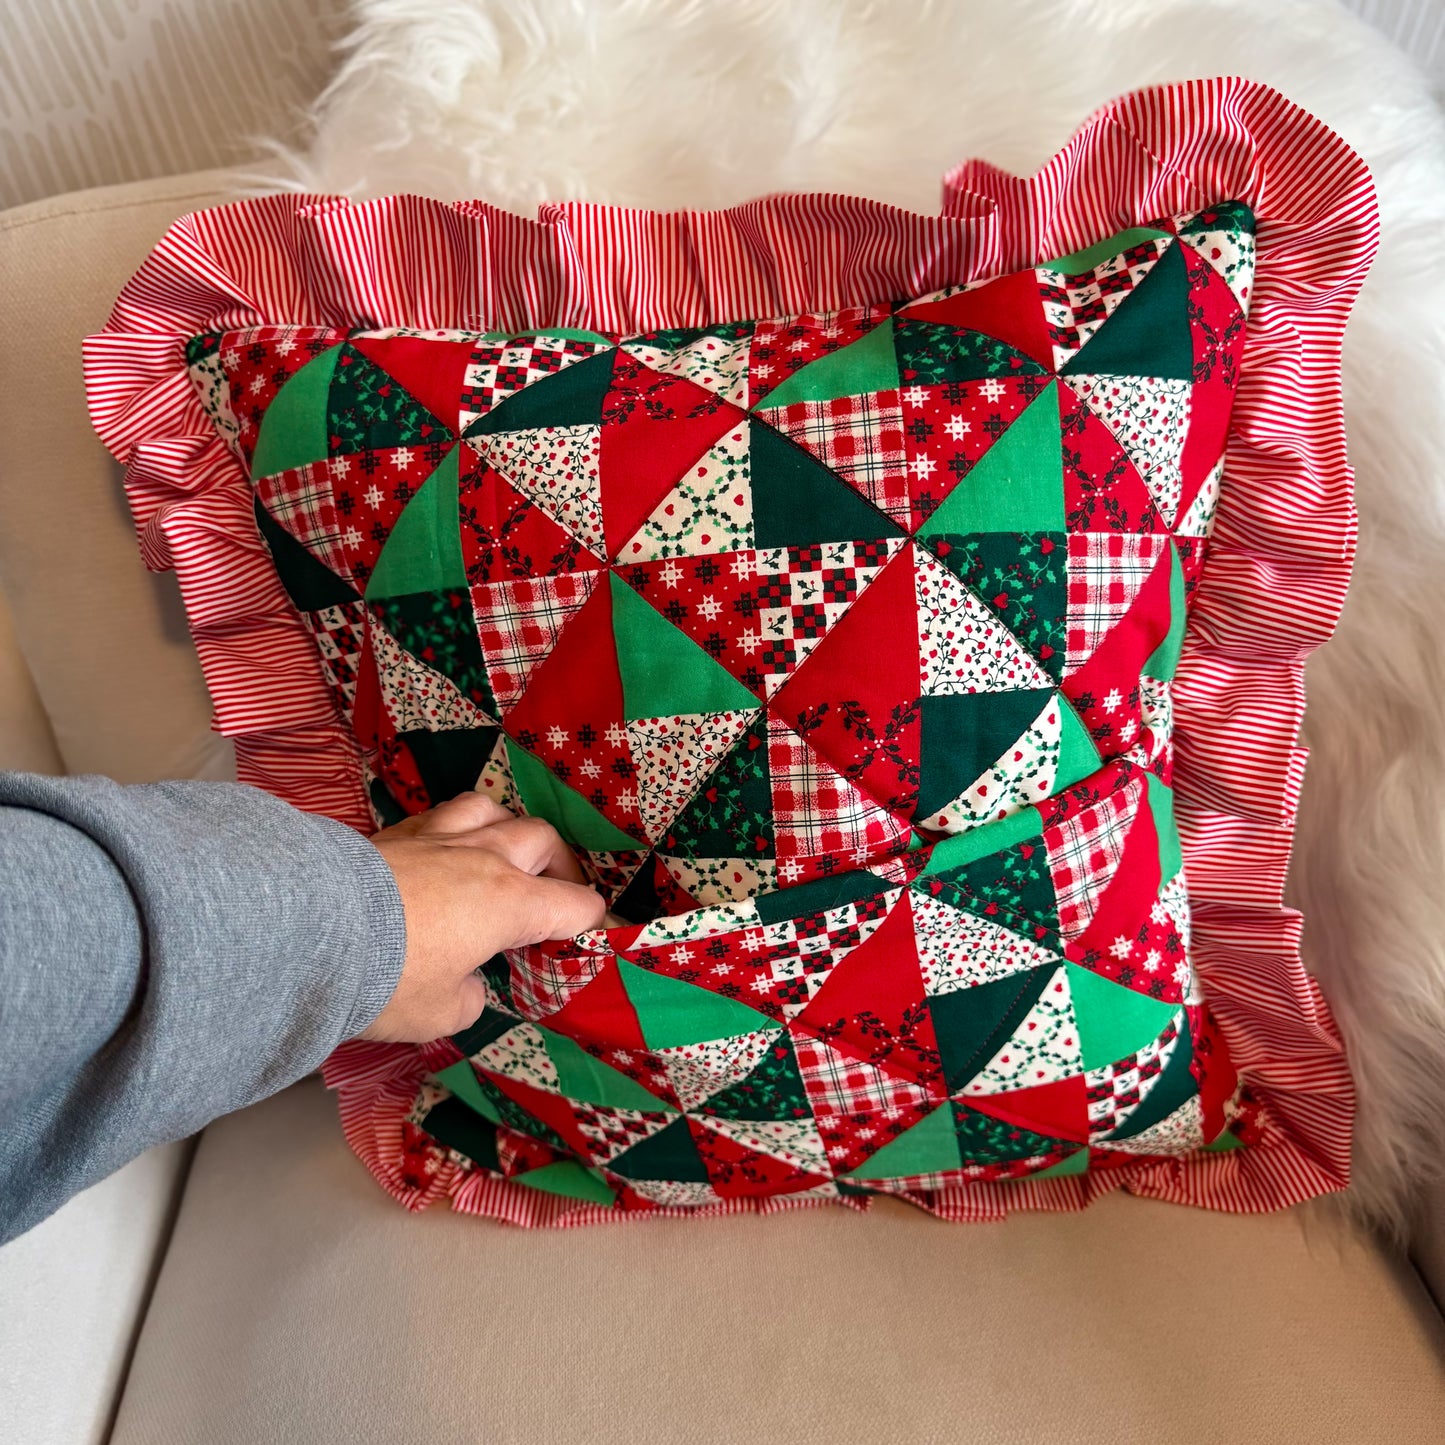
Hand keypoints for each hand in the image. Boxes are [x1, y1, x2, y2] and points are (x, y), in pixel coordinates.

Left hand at [361, 793, 605, 1042]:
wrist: (311, 931)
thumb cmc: (389, 978)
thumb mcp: (440, 1014)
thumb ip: (469, 997)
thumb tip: (468, 984)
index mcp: (510, 903)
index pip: (575, 904)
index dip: (590, 922)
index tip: (587, 938)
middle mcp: (483, 859)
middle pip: (542, 839)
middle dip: (559, 866)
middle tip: (552, 892)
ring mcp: (438, 837)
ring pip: (490, 810)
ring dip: (505, 830)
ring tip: (499, 853)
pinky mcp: (395, 833)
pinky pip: (440, 815)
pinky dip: (454, 829)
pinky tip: (441, 848)